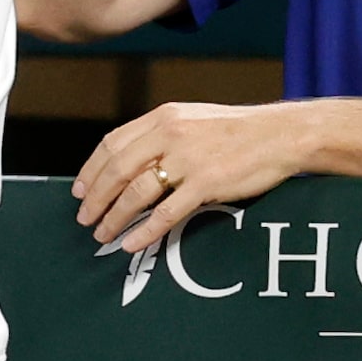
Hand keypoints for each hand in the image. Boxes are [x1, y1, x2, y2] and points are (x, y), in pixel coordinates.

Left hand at [73, 99, 319, 254]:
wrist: (281, 134)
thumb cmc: (238, 130)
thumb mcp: (192, 119)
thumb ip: (160, 135)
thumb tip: (129, 159)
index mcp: (163, 118)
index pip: (112, 144)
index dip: (91, 170)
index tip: (79, 189)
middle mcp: (170, 135)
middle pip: (117, 170)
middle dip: (95, 198)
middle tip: (84, 218)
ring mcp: (188, 160)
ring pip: (136, 193)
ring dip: (114, 217)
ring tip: (103, 234)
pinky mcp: (206, 183)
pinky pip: (166, 213)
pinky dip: (144, 231)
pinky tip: (132, 242)